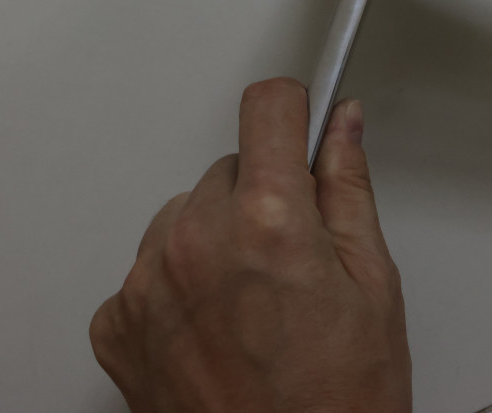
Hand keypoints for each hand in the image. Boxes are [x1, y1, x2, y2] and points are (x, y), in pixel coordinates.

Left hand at [90, 78, 410, 412]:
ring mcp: (148, 284)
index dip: (295, 108)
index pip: (268, 107)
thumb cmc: (339, 401)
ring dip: (218, 234)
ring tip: (258, 299)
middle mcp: (196, 242)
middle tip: (297, 252)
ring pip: (185, 212)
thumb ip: (349, 189)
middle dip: (265, 192)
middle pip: (229, 166)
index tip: (302, 118)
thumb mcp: (373, 283)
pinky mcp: (117, 323)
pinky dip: (180, 282)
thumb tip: (342, 128)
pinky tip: (220, 324)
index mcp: (270, 223)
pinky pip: (150, 265)